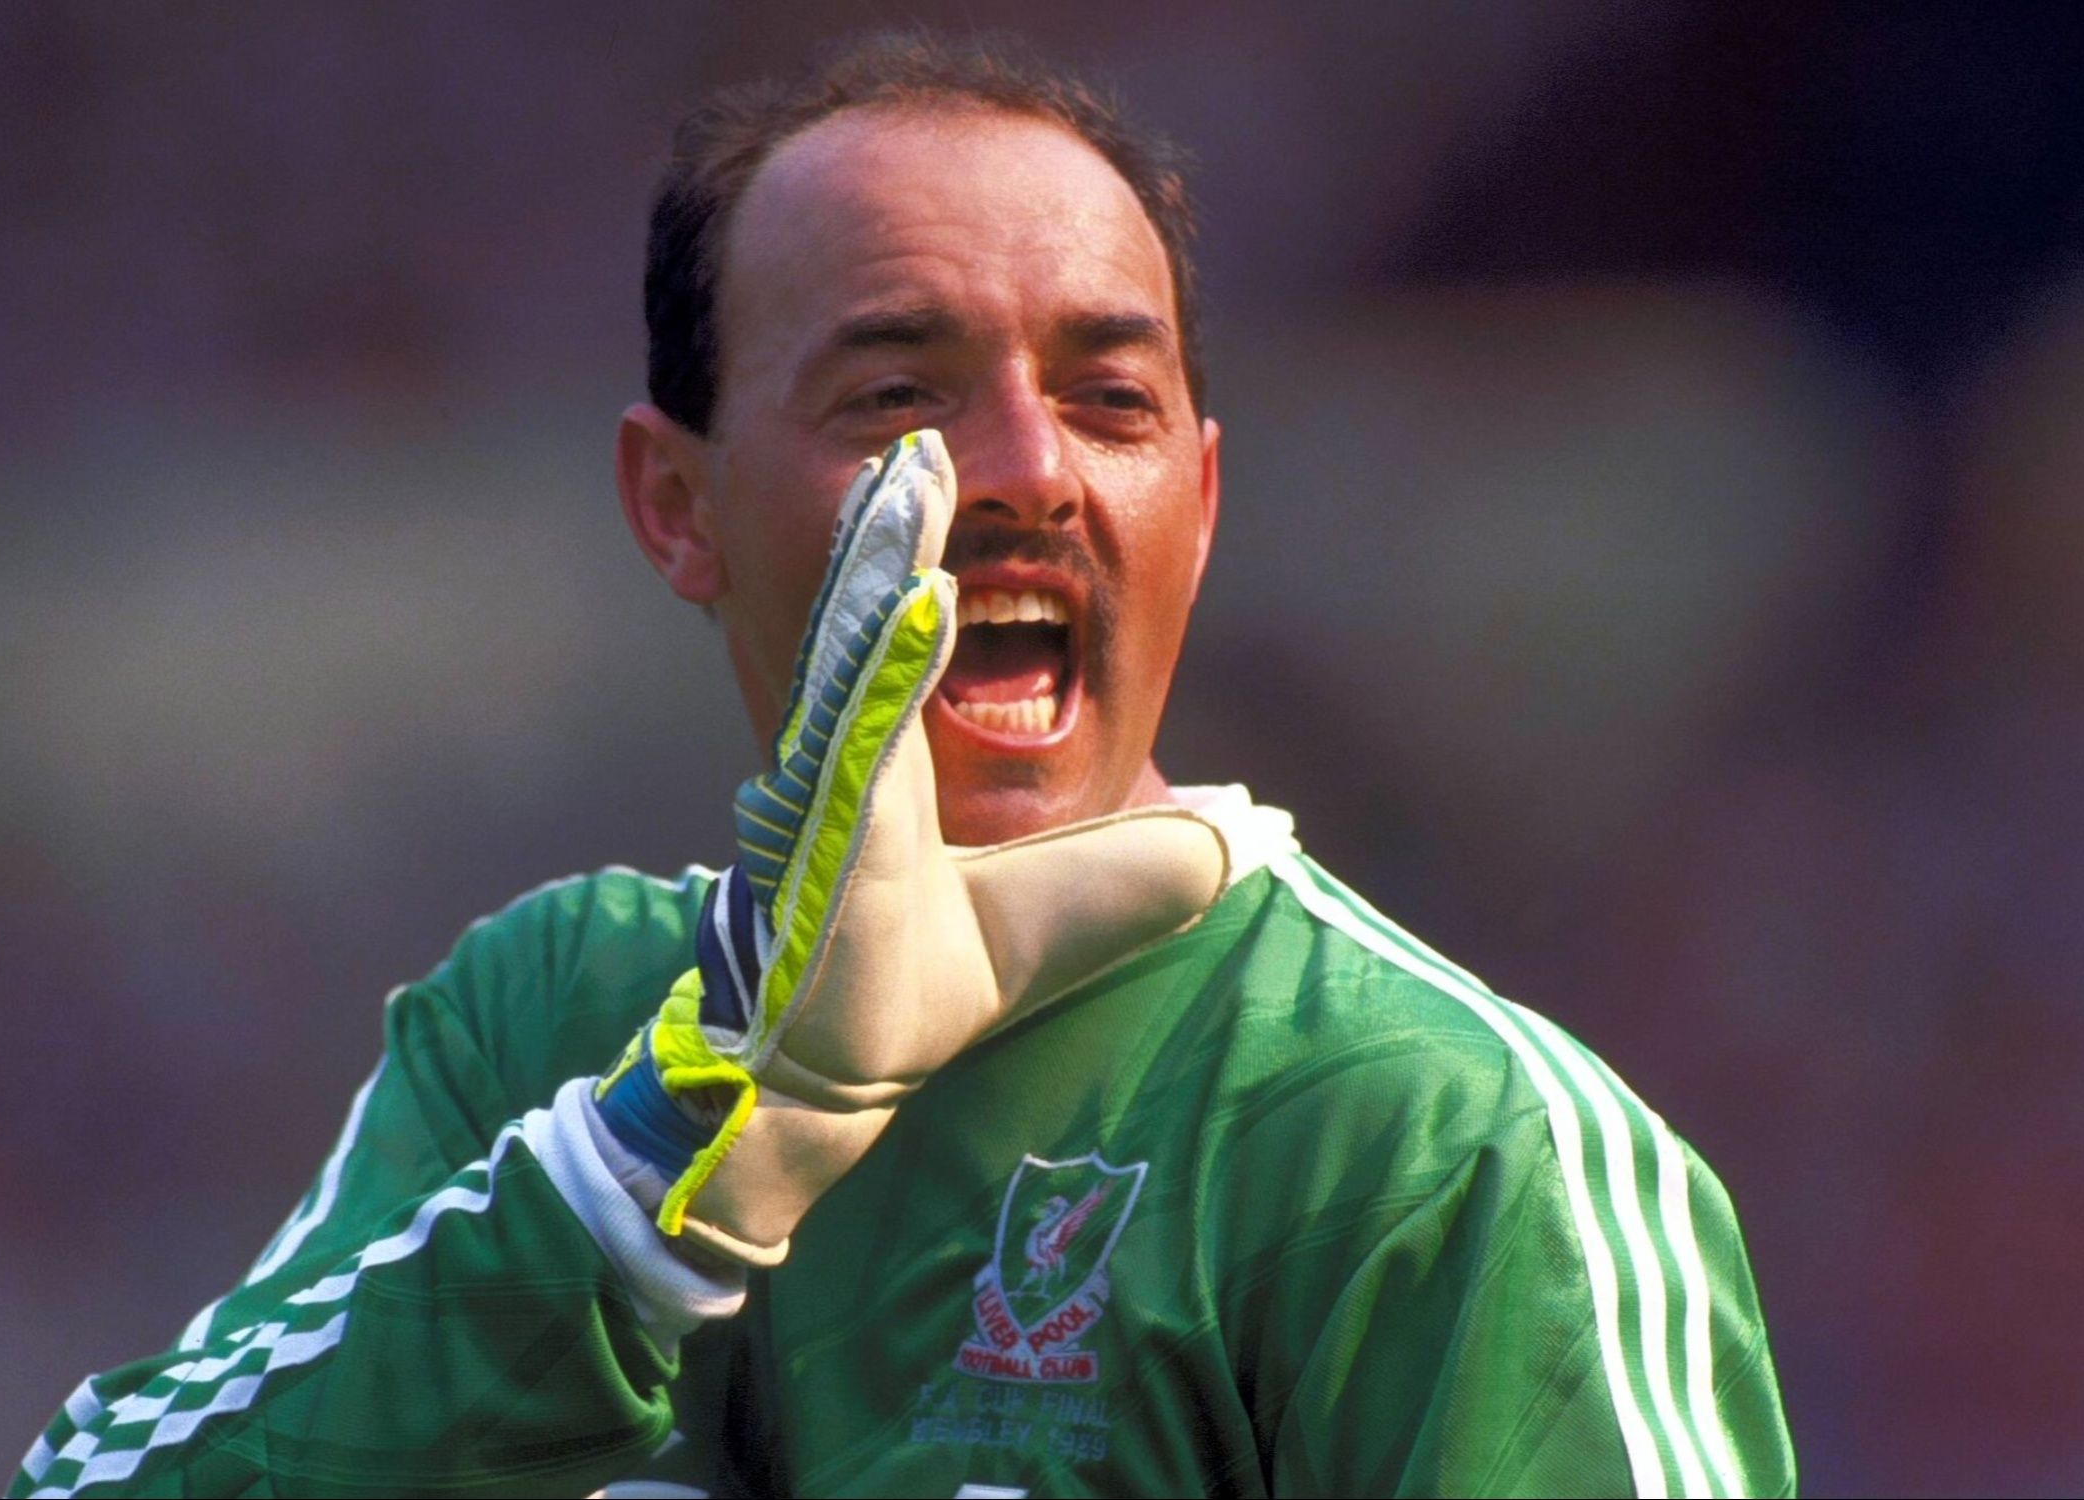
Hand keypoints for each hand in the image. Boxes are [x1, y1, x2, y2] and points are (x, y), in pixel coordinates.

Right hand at [595, 430, 1228, 1265]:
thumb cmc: (940, 978)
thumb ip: (1162, 856)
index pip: (921, 617)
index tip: (949, 460)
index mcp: (905, 739)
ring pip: (862, 634)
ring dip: (884, 547)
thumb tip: (1251, 831)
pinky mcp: (832, 816)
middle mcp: (862, 738)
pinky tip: (916, 589)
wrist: (852, 1067)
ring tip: (911, 465)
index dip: (930, 542)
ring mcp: (838, 771)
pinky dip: (882, 645)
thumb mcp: (1089, 896)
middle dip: (898, 513)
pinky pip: (860, 713)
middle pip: (881, 600)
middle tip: (924, 433)